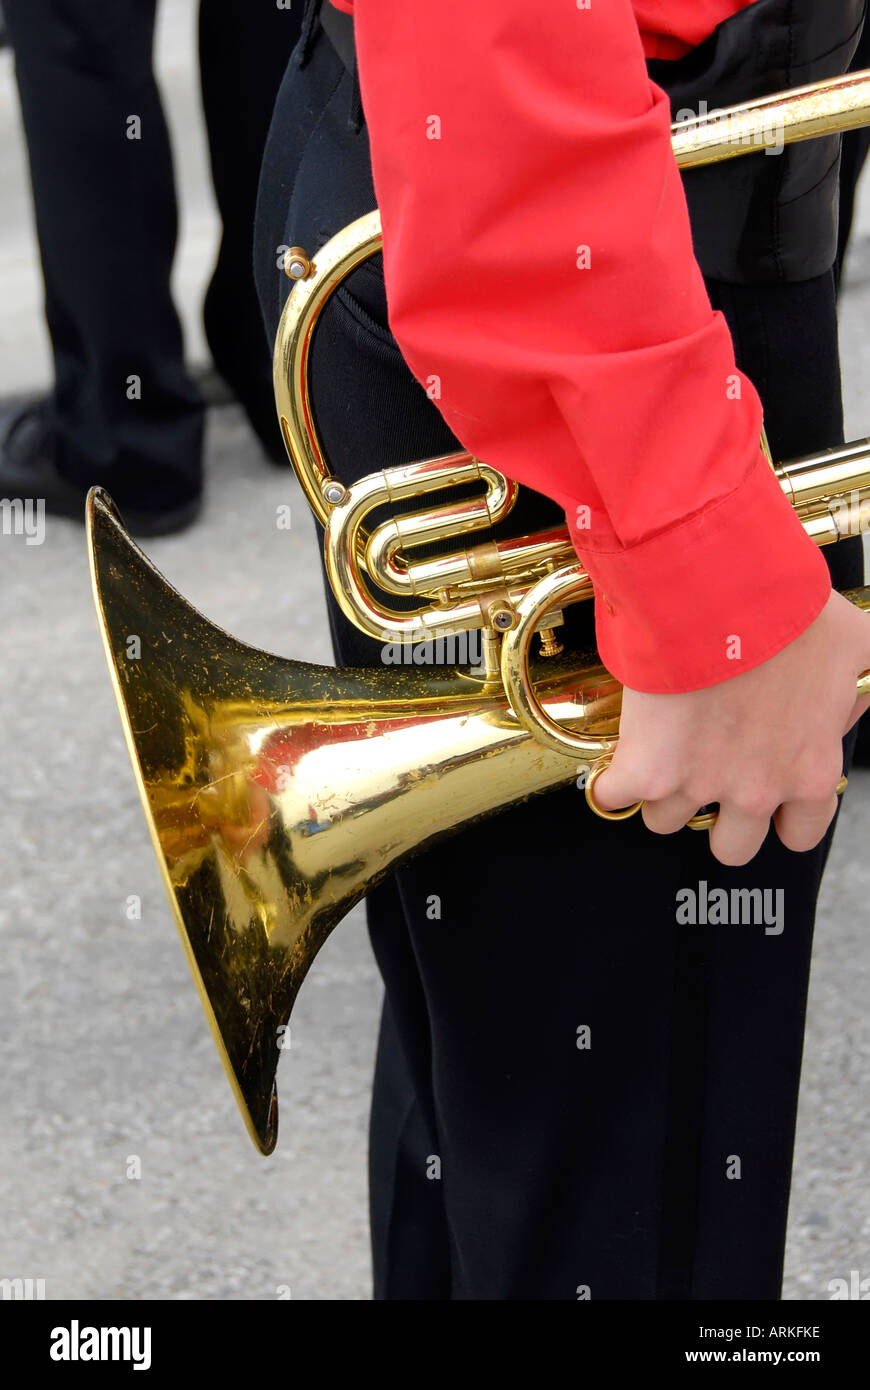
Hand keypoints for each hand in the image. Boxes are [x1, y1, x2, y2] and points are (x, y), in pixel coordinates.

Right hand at [593, 590, 869, 865]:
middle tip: (711, 775)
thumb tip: (854, 703)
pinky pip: (613, 798)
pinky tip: (618, 759)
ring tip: (661, 752)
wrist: (721, 592)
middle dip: (720, 817)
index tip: (767, 796)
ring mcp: (696, 784)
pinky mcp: (645, 769)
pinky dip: (611, 781)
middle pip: (732, 848)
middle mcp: (754, 789)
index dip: (781, 816)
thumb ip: (860, 691)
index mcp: (808, 771)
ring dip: (663, 791)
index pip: (798, 834)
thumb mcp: (857, 649)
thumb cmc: (789, 615)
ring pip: (667, 820)